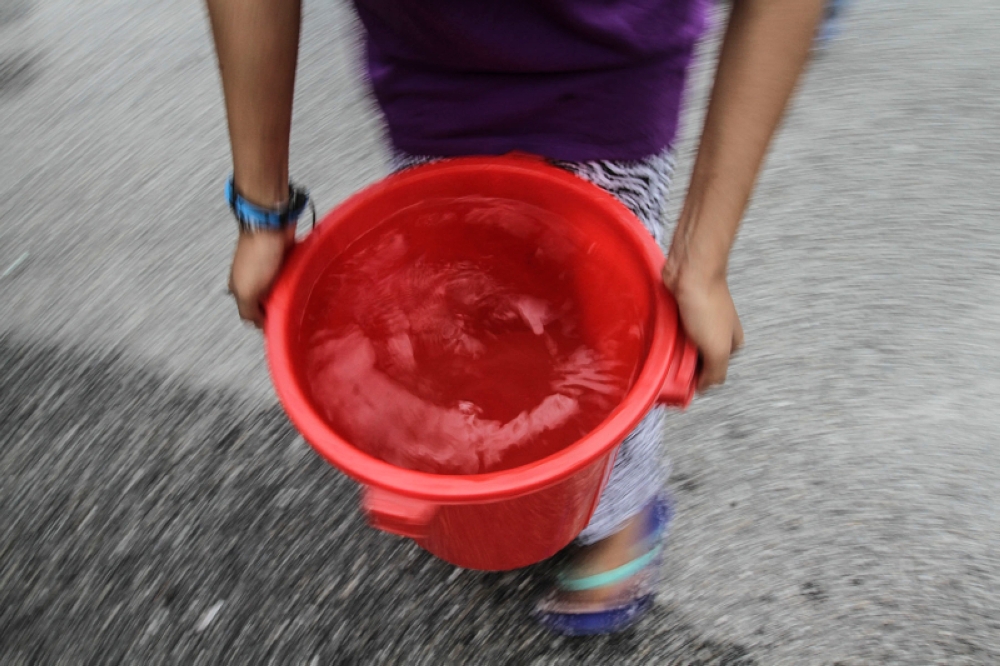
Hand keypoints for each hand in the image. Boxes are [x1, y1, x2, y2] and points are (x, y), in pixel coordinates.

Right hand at [228, 227, 294, 327]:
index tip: (278, 326)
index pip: (251, 313)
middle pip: (268, 302)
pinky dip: (296, 279)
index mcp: (239, 288)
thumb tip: (258, 324)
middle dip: (279, 307)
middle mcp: (252, 279)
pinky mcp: (282, 258)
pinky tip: (302, 282)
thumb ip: (249, 312)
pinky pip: (290, 274)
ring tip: (299, 297)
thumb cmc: (257, 256)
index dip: (264, 322)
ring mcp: (268, 268)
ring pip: (280, 289)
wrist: (271, 226)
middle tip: (290, 311)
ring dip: (289, 293)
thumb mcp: (246, 293)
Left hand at [662, 258, 743, 392]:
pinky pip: (673, 332)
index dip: (699, 380)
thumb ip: (715, 373)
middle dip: (684, 365)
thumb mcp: (717, 349)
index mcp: (732, 343)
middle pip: (698, 360)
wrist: (690, 271)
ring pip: (684, 346)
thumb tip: (704, 387)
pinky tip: (662, 337)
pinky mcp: (683, 312)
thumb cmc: (707, 304)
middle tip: (672, 366)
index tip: (681, 385)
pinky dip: (667, 336)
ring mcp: (700, 322)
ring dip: (674, 352)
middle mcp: (718, 333)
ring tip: (665, 351)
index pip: (715, 372)